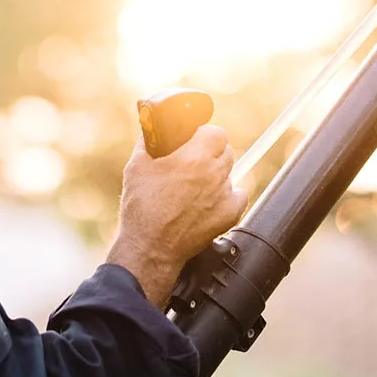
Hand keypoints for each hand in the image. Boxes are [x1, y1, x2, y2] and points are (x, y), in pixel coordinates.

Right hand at [106, 124, 246, 308]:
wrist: (149, 247)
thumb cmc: (141, 208)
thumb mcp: (136, 166)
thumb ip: (148, 142)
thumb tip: (152, 130)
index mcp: (195, 157)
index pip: (217, 132)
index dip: (205, 135)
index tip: (195, 140)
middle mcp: (214, 174)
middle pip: (225, 151)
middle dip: (211, 153)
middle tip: (194, 162)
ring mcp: (224, 195)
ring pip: (229, 173)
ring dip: (217, 175)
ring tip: (196, 187)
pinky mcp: (230, 215)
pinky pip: (240, 196)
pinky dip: (229, 197)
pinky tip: (211, 201)